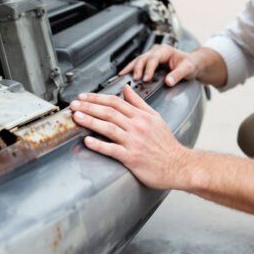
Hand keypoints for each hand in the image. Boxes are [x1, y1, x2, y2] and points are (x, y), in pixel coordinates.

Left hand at [70, 84, 190, 189]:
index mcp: (141, 116)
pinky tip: (88, 141)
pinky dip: (99, 145)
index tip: (83, 97)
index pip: (115, 102)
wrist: (178, 165)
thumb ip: (139, 103)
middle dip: (89, 106)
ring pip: (108, 127)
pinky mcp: (132, 157)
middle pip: (109, 112)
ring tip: (76, 117)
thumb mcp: (155, 117)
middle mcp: (137, 127)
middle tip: (74, 105)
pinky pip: (112, 149)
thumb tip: (126, 88)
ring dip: (90, 121)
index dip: (97, 98)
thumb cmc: (166, 144)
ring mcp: (134, 142)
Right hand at [119, 44, 198, 86]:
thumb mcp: (187, 69)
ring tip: (122, 76)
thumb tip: (168, 81)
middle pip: (143, 58)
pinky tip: (124, 74)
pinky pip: (138, 63)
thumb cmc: (190, 64)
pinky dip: (131, 68)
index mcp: (166, 50)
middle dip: (137, 69)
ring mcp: (152, 55)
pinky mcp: (150, 61)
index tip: (146, 79)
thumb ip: (178, 75)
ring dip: (130, 68)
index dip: (148, 69)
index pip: (153, 58)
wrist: (192, 63)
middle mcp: (157, 51)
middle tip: (135, 79)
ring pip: (138, 60)